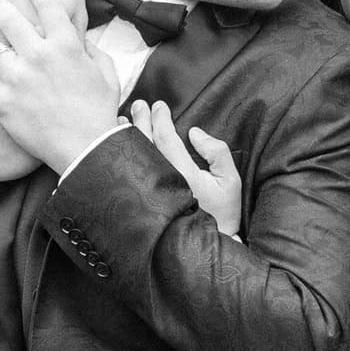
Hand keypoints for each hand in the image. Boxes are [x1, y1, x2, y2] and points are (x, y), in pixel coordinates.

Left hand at [0, 0, 120, 174]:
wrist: (87, 149)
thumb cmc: (101, 114)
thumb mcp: (108, 76)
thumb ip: (93, 53)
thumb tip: (83, 41)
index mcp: (66, 46)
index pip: (47, 3)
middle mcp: (40, 56)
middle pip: (9, 17)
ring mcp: (18, 78)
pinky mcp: (2, 102)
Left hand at [128, 100, 242, 235]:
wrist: (204, 246)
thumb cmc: (221, 212)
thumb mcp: (230, 181)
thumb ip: (217, 152)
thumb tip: (194, 133)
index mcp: (183, 174)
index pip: (166, 138)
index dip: (161, 119)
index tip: (160, 105)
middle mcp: (162, 181)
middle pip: (144, 143)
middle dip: (141, 119)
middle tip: (140, 104)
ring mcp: (149, 193)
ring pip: (132, 156)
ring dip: (126, 134)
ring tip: (123, 118)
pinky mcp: (143, 201)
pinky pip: (128, 173)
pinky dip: (122, 155)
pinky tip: (119, 144)